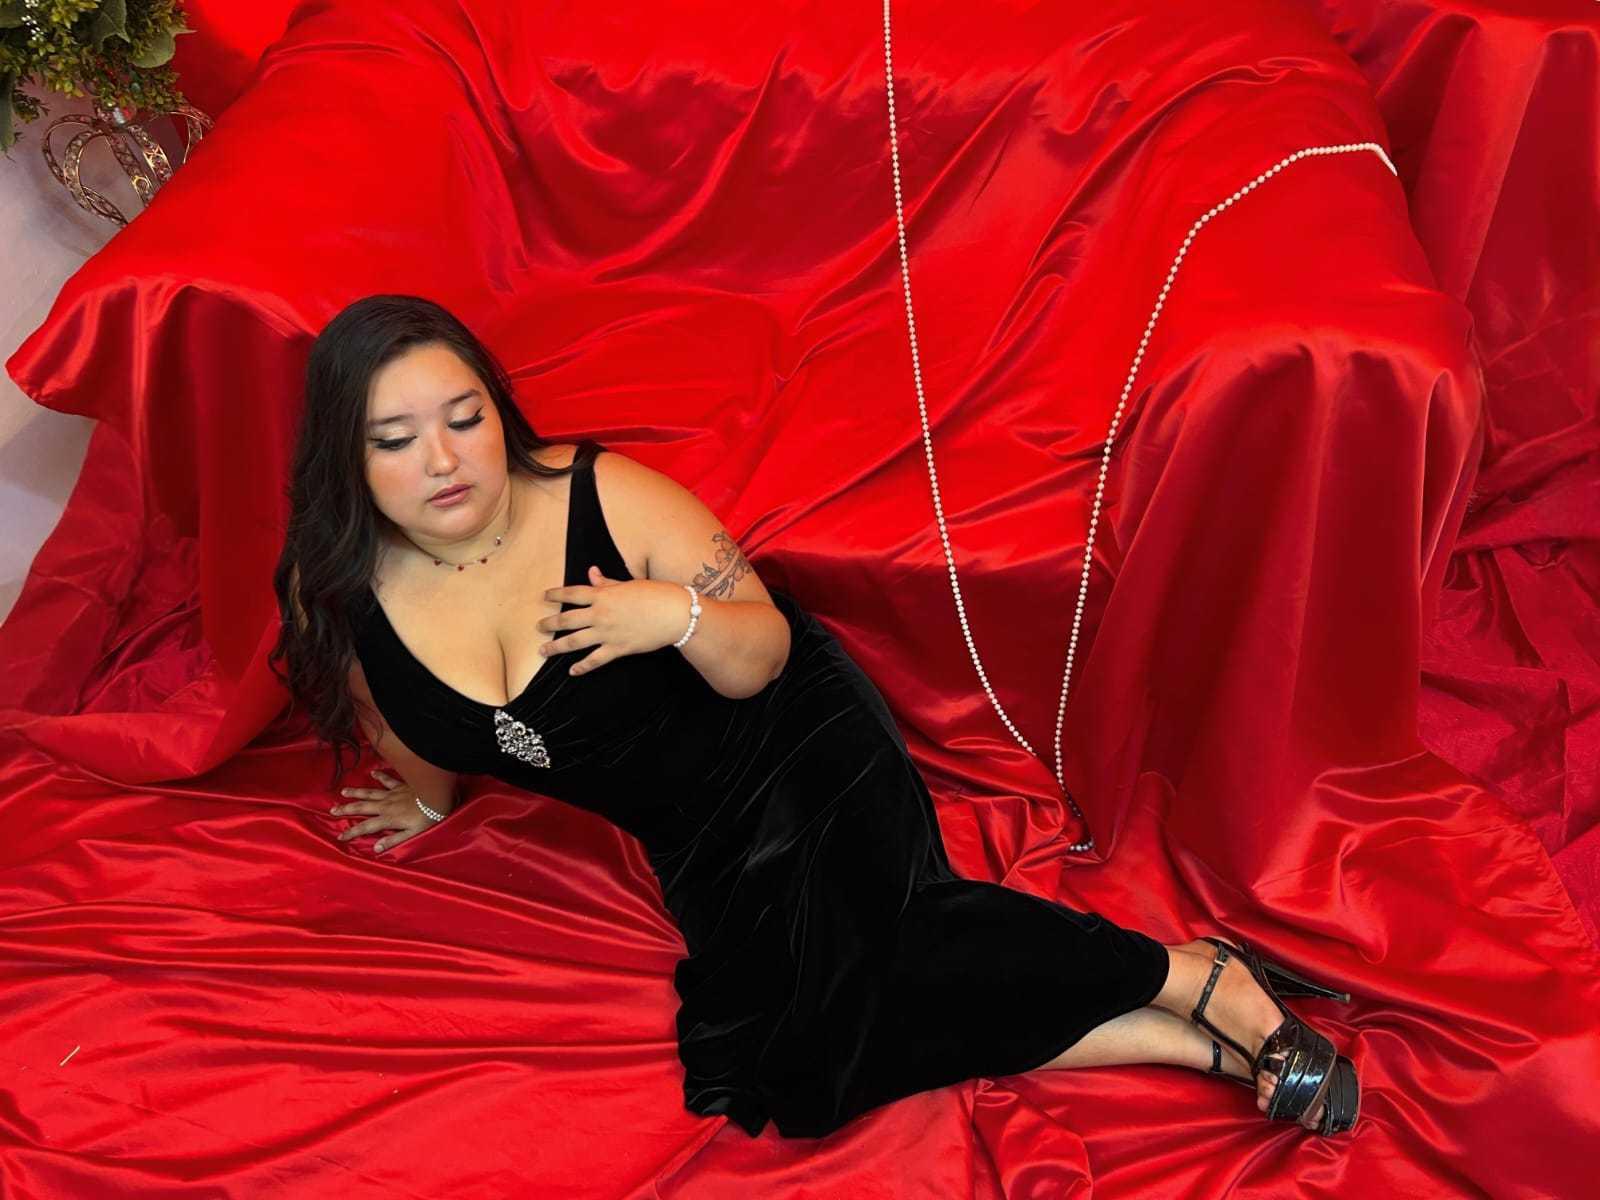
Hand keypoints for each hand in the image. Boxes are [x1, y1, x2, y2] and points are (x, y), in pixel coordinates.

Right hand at [330, 768, 445, 854]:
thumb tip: (376, 848)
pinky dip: (380, 776)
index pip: (365, 827)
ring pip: (370, 793)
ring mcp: (392, 793)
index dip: (351, 832)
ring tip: (343, 792)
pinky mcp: (401, 785)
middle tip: (332, 810)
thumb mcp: (412, 834)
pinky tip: (373, 773)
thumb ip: (393, 840)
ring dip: (356, 793)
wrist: (437, 796)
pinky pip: (388, 780)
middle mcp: (386, 805)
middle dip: (346, 809)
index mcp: (388, 819)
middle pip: (362, 807)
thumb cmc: (427, 817)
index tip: (339, 836)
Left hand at [538, 566, 693, 675]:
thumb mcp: (629, 584)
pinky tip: (572, 671)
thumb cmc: (656, 594)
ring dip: (556, 647)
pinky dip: (582, 667)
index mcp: (603, 595)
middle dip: (549, 623)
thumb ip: (606, 582)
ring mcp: (608, 633)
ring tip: (543, 651)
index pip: (572, 593)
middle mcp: (601, 614)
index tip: (544, 596)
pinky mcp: (618, 649)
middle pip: (567, 619)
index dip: (556, 594)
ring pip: (575, 642)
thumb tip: (591, 572)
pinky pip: (595, 660)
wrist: (675, 613)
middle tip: (538, 627)